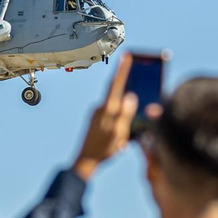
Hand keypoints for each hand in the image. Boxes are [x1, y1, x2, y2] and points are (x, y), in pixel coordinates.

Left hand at [73, 53, 139, 180]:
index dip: (122, 70)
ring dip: (123, 121)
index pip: (116, 85)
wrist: (85, 161)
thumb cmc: (103, 149)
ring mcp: (98, 115)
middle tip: (132, 95)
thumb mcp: (118, 133)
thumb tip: (130, 96)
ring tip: (120, 141)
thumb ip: (125, 114)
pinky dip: (119, 128)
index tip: (127, 55)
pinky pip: (113, 119)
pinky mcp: (98, 122)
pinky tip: (117, 145)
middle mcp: (101, 109)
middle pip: (117, 95)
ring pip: (116, 110)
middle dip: (126, 95)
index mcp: (107, 109)